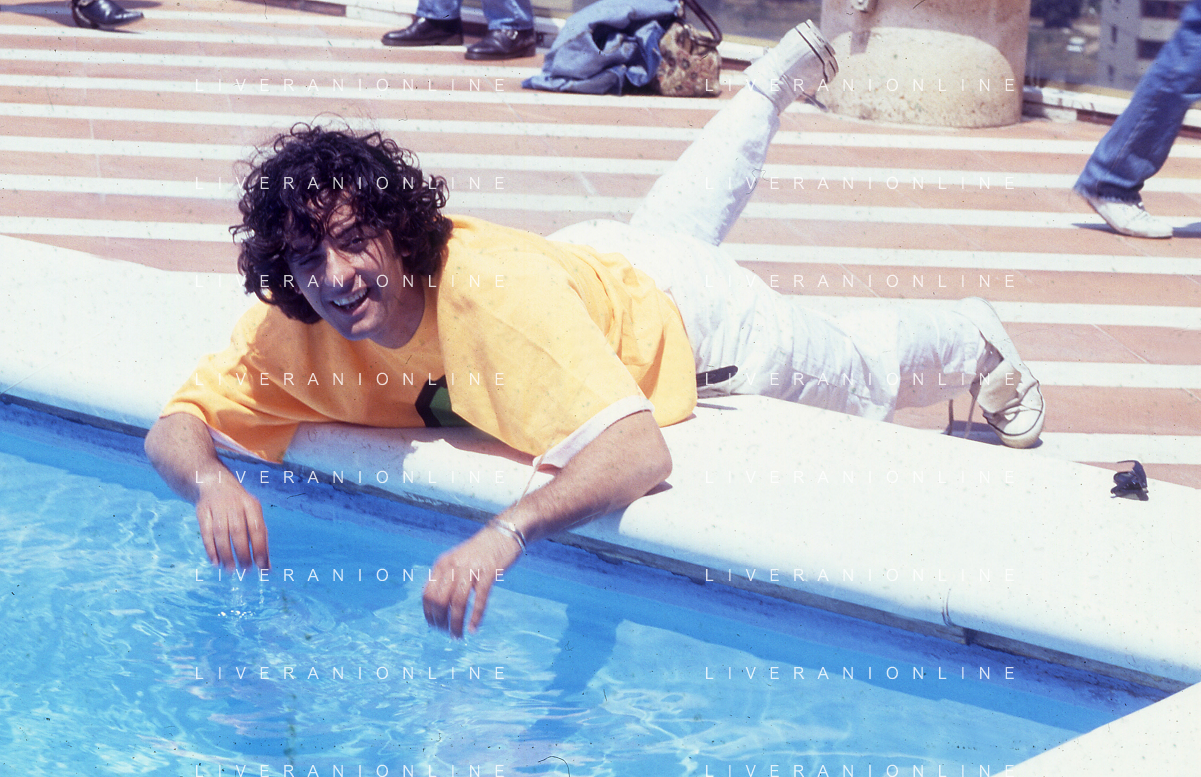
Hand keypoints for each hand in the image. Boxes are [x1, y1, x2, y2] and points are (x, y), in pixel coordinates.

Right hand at [195, 478, 268, 569]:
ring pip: (221, 533)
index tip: (260, 566)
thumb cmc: (239, 507)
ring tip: (230, 569)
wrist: (214, 483)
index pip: (257, 528)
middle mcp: (234, 505)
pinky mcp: (202, 511)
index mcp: (251, 505)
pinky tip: (215, 562)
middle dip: (242, 553)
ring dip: (225, 554)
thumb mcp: (253, 516)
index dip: (259, 547)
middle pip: (238, 531)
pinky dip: (210, 548)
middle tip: (245, 570)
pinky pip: (206, 532)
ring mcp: (217, 507)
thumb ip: (260, 540)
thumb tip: (267, 567)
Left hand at [423, 523, 521, 637]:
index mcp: (443, 564)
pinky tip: (473, 629)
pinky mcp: (489, 572)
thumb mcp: (457, 560)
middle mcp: (453, 566)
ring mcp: (471, 568)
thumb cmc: (480, 551)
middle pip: (440, 601)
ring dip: (456, 623)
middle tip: (447, 633)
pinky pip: (480, 599)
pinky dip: (475, 617)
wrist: (504, 533)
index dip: (429, 614)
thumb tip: (438, 604)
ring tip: (458, 636)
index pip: (428, 594)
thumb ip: (447, 577)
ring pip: (458, 602)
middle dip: (441, 621)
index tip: (434, 626)